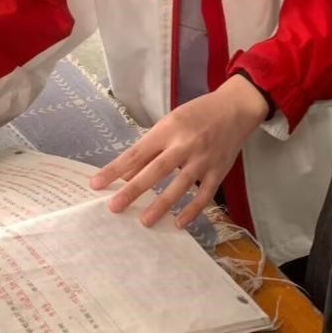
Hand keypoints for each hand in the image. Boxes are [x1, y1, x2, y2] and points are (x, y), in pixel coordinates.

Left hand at [90, 75, 269, 227]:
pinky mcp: (218, 171)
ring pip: (180, 185)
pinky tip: (179, 223)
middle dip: (133, 190)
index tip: (96, 184)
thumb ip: (150, 148)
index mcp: (169, 129)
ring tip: (145, 221)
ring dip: (161, 205)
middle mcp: (185, 144)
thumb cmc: (197, 114)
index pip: (137, 152)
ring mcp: (203, 159)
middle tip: (114, 207)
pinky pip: (204, 195)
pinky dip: (192, 210)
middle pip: (155, 170)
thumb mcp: (170, 123)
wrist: (235, 108)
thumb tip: (126, 174)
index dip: (115, 169)